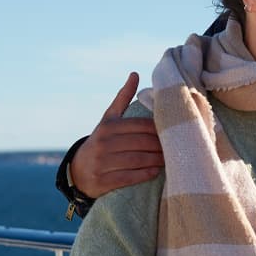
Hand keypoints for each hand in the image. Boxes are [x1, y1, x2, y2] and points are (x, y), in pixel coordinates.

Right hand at [69, 72, 163, 198]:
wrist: (78, 171)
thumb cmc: (101, 142)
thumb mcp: (108, 120)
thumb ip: (122, 98)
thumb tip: (135, 74)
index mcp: (108, 126)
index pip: (140, 125)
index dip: (159, 129)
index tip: (173, 132)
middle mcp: (103, 143)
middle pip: (141, 143)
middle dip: (161, 146)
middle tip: (177, 148)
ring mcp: (101, 163)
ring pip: (137, 160)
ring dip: (156, 161)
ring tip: (169, 160)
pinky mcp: (102, 181)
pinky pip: (129, 177)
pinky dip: (145, 174)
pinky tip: (156, 171)